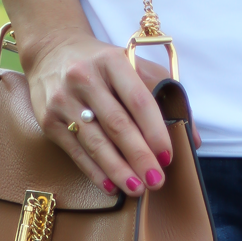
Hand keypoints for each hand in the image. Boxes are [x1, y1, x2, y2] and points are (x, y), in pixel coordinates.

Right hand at [19, 32, 181, 194]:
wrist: (52, 51)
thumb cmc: (102, 65)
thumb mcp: (133, 66)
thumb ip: (164, 95)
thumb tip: (192, 138)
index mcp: (112, 62)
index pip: (138, 100)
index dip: (155, 131)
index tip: (168, 157)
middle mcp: (85, 78)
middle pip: (117, 125)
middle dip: (140, 157)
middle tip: (156, 181)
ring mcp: (64, 100)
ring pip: (96, 143)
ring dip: (119, 170)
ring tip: (137, 189)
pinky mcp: (49, 120)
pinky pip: (77, 152)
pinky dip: (95, 172)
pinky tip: (111, 186)